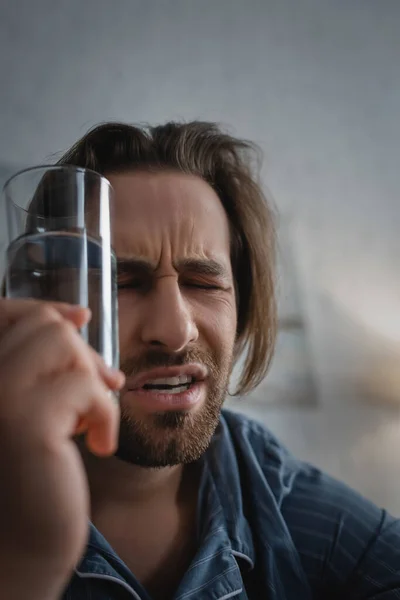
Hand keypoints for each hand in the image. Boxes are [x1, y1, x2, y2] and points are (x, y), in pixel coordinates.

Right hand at [0, 299, 123, 594]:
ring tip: (87, 421)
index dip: (44, 308)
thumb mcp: (36, 403)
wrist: (24, 540)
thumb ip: (46, 360)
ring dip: (92, 384)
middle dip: (81, 355)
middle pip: (46, 326)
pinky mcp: (25, 424)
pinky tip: (96, 443)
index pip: (2, 313)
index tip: (80, 316)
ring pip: (66, 346)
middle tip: (92, 395)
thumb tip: (78, 315)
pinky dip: (105, 414)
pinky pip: (87, 386)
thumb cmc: (35, 468)